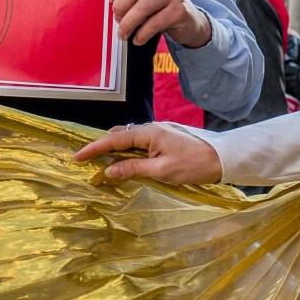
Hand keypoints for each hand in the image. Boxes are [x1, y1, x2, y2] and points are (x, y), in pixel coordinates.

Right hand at [73, 122, 222, 183]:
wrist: (222, 159)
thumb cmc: (193, 165)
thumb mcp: (162, 171)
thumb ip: (133, 169)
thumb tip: (108, 171)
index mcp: (149, 133)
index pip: (114, 139)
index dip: (94, 148)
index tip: (77, 157)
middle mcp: (152, 128)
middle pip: (120, 135)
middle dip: (102, 146)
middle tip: (86, 160)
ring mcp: (159, 132)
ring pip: (130, 138)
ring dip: (115, 149)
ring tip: (101, 162)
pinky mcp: (166, 138)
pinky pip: (140, 142)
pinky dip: (128, 150)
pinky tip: (125, 160)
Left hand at [109, 0, 211, 47]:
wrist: (189, 21)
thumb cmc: (159, 8)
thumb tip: (110, 5)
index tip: (110, 0)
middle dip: (120, 7)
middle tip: (117, 20)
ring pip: (143, 6)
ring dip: (128, 23)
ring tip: (124, 33)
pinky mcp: (180, 10)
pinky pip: (155, 23)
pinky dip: (142, 34)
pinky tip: (138, 39)